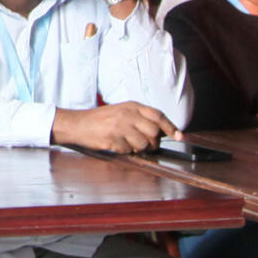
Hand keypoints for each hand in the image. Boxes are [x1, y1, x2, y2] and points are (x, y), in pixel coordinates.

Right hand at [52, 101, 179, 153]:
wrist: (78, 124)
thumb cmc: (100, 119)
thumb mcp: (121, 111)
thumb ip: (139, 117)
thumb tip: (160, 131)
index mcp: (132, 106)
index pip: (158, 115)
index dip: (170, 127)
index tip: (179, 136)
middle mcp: (128, 114)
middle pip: (154, 132)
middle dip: (154, 143)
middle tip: (148, 146)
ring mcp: (120, 127)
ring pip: (143, 144)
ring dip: (139, 149)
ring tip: (129, 145)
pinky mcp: (113, 139)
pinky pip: (129, 150)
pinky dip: (126, 151)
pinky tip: (117, 145)